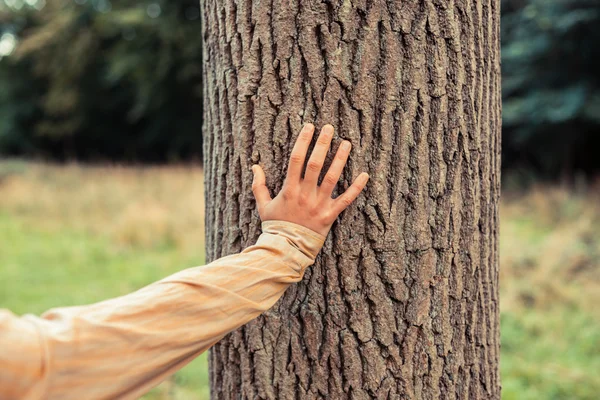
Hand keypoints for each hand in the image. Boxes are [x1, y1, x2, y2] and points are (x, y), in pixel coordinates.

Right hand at [251, 123, 368, 236]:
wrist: (287, 249)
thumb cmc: (275, 226)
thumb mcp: (263, 206)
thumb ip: (259, 186)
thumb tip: (254, 167)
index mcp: (289, 189)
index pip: (296, 159)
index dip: (303, 141)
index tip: (309, 127)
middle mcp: (305, 194)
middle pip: (315, 164)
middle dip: (322, 144)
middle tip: (329, 127)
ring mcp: (319, 204)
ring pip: (332, 177)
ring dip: (340, 159)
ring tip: (346, 143)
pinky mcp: (330, 215)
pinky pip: (346, 199)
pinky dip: (356, 187)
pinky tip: (365, 174)